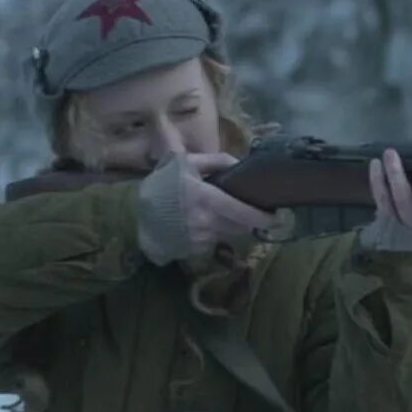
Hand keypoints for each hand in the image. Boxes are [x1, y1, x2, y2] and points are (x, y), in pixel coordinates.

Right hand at [136, 152, 277, 265]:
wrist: (134, 214)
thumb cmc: (161, 184)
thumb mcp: (184, 162)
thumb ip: (215, 160)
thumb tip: (241, 164)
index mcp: (206, 198)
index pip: (244, 212)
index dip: (264, 217)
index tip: (277, 216)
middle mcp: (206, 222)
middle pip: (241, 226)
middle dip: (250, 220)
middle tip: (255, 212)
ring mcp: (200, 239)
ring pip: (229, 233)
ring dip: (231, 224)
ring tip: (221, 213)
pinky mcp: (194, 251)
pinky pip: (214, 242)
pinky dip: (214, 233)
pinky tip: (202, 224)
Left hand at [358, 148, 411, 251]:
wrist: (411, 246)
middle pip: (405, 201)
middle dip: (399, 177)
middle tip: (394, 152)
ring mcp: (397, 221)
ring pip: (388, 200)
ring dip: (386, 176)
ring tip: (387, 154)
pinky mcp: (383, 218)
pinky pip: (378, 199)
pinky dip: (376, 181)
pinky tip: (374, 164)